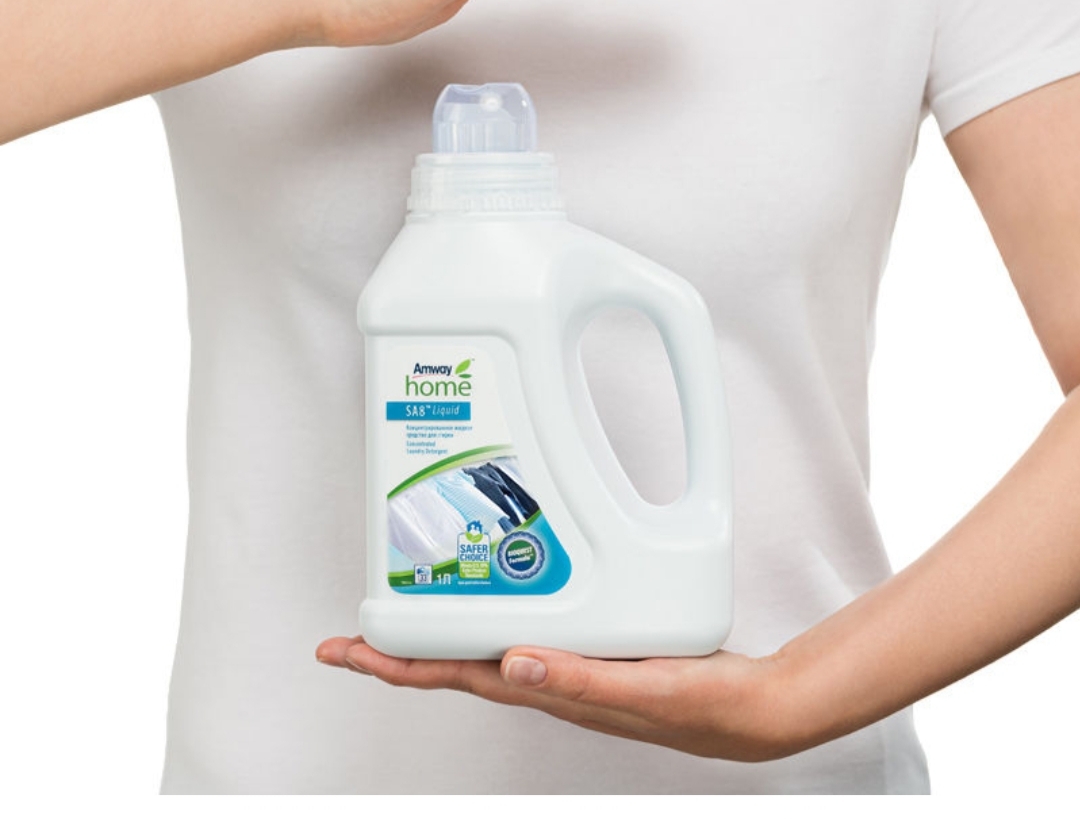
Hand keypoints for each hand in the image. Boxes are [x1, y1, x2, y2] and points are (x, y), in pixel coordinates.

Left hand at [315, 636, 800, 762]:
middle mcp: (546, 678)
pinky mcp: (591, 647)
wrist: (746, 707)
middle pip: (455, 662)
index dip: (397, 665)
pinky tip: (502, 595)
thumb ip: (578, 679)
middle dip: (401, 650)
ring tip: (410, 609)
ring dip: (442, 631)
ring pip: (486, 645)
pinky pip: (529, 628)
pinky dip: (499, 614)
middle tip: (357, 632)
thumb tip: (512, 664)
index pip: (454, 675)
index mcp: (548, 687)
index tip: (349, 653)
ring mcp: (566, 663)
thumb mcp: (638, 689)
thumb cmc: (698, 707)